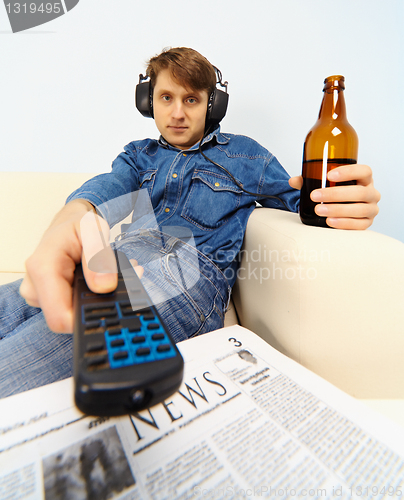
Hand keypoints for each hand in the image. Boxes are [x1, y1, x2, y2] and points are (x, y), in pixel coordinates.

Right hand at [19, 200, 142, 332]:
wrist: (67, 224)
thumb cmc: (78, 225)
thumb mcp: (94, 230)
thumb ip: (99, 257)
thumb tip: (104, 286)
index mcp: (43, 269)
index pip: (61, 318)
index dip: (87, 319)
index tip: (113, 306)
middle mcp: (35, 286)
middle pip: (70, 318)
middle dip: (99, 303)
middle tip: (123, 280)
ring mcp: (39, 295)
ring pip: (74, 313)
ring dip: (98, 298)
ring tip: (112, 275)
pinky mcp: (47, 298)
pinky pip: (72, 307)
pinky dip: (92, 296)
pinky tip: (102, 279)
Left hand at [289, 164, 379, 229]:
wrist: (342, 209)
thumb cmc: (336, 193)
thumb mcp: (325, 184)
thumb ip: (309, 180)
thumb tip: (293, 181)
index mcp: (364, 178)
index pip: (364, 171)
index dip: (348, 171)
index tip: (329, 174)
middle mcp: (371, 193)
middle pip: (360, 192)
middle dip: (335, 194)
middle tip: (315, 196)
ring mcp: (371, 209)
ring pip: (359, 209)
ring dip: (337, 210)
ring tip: (318, 210)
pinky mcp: (367, 224)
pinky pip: (359, 225)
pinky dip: (343, 223)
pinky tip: (329, 221)